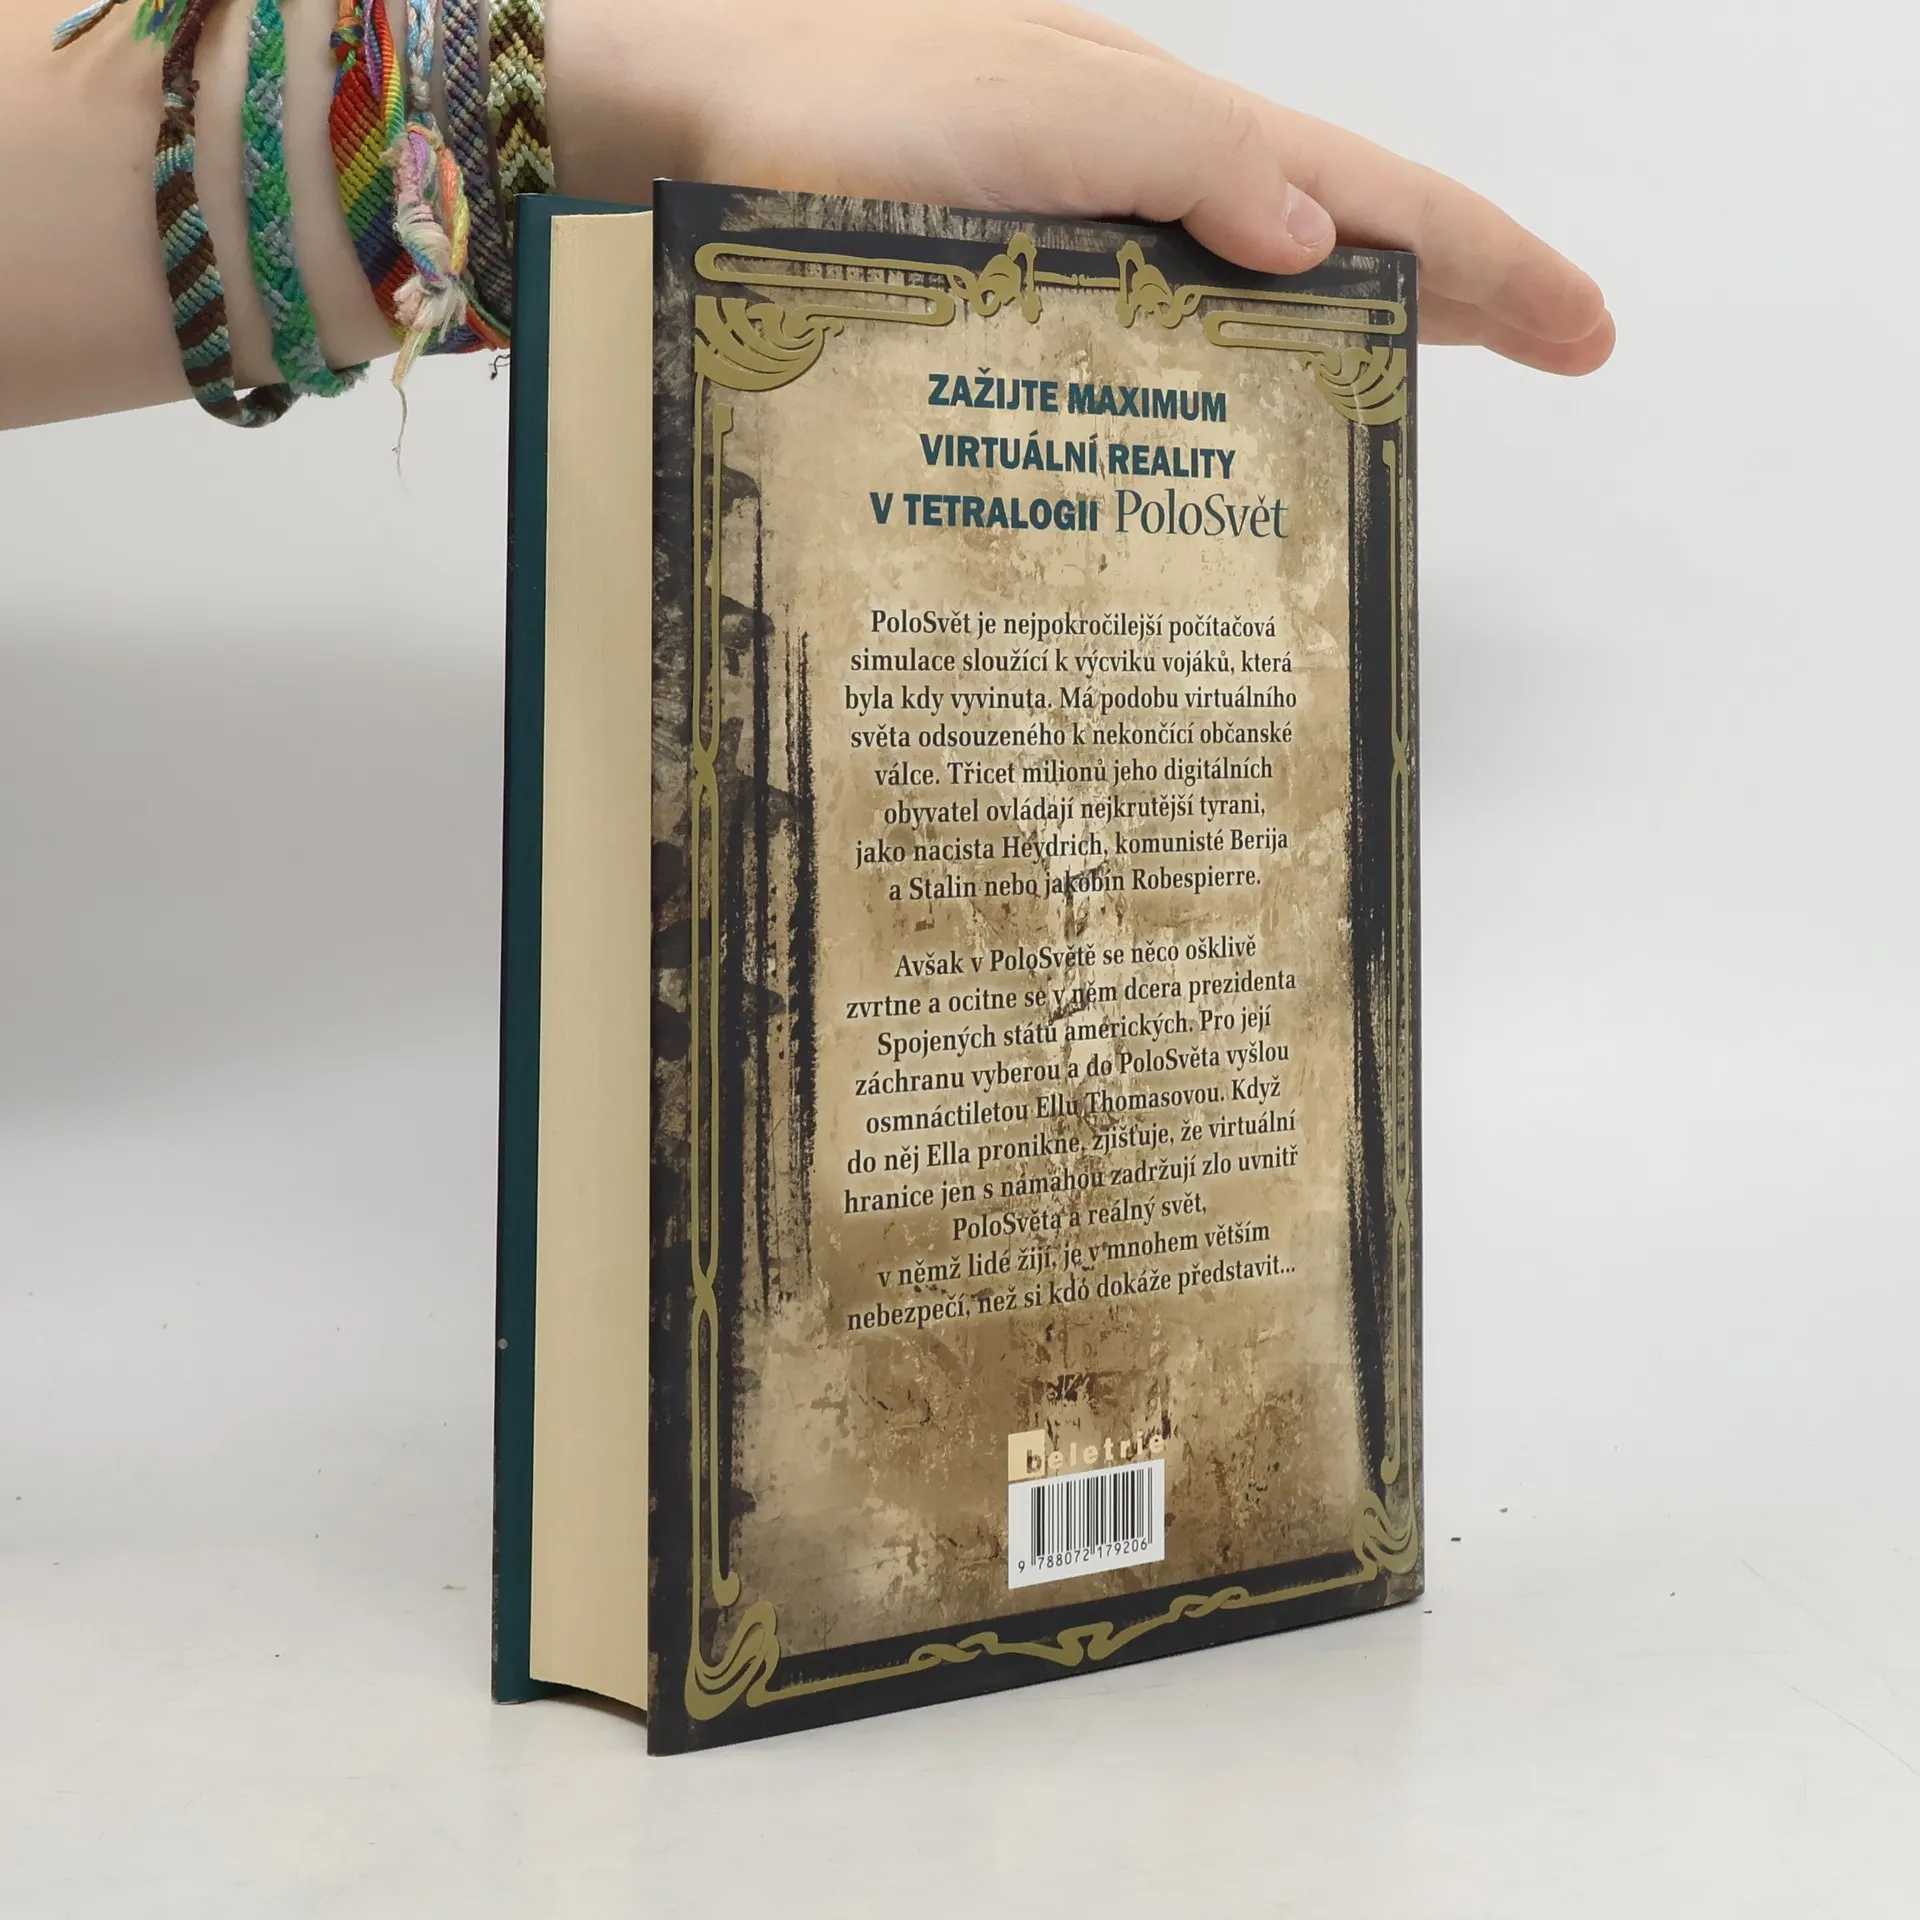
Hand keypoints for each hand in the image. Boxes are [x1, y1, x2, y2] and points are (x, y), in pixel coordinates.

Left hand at [552, 0, 1613, 375]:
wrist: (670, 126)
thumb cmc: (833, 113)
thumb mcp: (1034, 115)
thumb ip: (1179, 162)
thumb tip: (1311, 232)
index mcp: (1167, 134)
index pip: (1370, 195)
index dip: (1485, 263)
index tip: (1586, 332)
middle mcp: (1132, 185)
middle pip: (1328, 240)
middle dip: (1445, 296)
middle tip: (1547, 361)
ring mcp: (1070, 241)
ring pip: (1239, 297)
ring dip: (1335, 339)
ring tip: (1412, 398)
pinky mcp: (1001, 292)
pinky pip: (1141, 340)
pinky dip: (1207, 379)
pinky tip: (1214, 421)